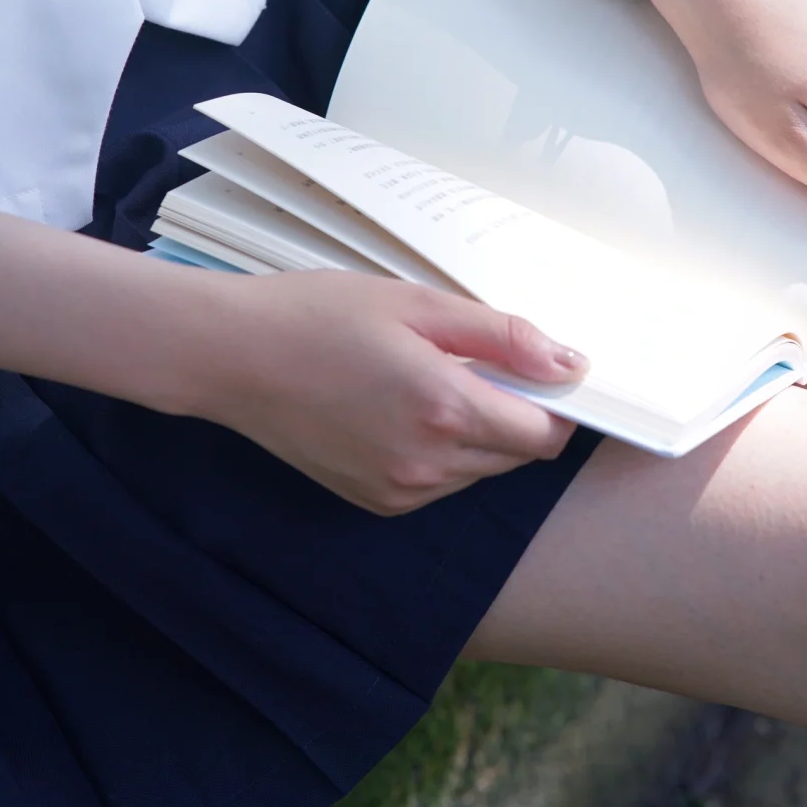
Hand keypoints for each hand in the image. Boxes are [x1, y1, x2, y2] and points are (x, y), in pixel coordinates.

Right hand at [175, 271, 584, 514]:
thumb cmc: (322, 315)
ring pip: (478, 471)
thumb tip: (571, 364)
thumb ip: (503, 335)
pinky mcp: (374, 502)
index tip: (534, 368)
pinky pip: (438, 483)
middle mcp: (428, 464)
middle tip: (469, 361)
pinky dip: (440, 452)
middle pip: (515, 456)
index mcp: (445, 409)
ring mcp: (399, 492)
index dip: (553, 402)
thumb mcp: (418, 304)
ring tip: (425, 380)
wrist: (234, 356)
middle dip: (513, 413)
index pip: (545, 434)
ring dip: (476, 434)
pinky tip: (399, 409)